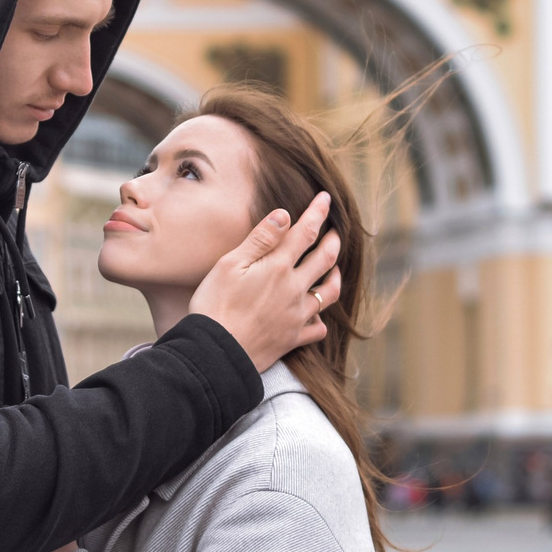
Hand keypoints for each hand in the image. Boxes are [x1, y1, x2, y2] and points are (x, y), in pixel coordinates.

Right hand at [189, 192, 342, 371]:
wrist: (216, 353)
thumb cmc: (215, 305)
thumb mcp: (230, 265)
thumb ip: (260, 239)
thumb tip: (284, 215)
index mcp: (278, 266)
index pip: (305, 232)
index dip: (318, 212)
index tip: (326, 198)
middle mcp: (294, 289)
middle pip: (324, 259)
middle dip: (333, 241)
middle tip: (336, 231)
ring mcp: (296, 315)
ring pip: (328, 294)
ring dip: (335, 278)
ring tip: (335, 271)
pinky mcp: (292, 338)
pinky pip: (317, 328)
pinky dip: (320, 319)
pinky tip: (317, 316)